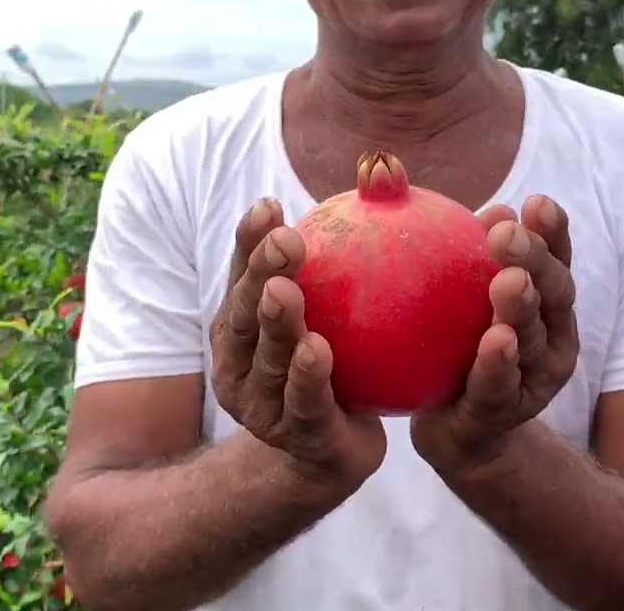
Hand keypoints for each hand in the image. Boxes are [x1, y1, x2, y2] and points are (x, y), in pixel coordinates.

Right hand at [209, 198, 385, 491]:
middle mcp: (240, 363)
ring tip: (286, 291)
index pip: (244, 276)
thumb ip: (354, 252)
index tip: (270, 205)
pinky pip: (304, 403)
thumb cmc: (338, 366)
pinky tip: (318, 350)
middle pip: (247, 313)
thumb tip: (383, 171)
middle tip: (285, 240)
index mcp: (243, 327)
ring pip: (268, 359)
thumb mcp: (339, 312)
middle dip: (260, 274)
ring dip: (277, 325)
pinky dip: (306, 377)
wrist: (334, 453)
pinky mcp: (297, 437)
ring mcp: (262, 406)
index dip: (250, 242)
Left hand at [411, 195, 579, 475]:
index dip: (552, 232)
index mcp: (542, 301)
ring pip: (533, 340)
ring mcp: (534, 380)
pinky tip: (493, 342)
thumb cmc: (448, 346)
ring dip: (522, 310)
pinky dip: (499, 363)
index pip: (553, 258)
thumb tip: (385, 172)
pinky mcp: (506, 414)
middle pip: (552, 292)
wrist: (454, 428)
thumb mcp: (445, 294)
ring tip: (508, 282)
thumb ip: (431, 241)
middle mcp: (550, 337)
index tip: (538, 202)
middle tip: (507, 235)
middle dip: (537, 260)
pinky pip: (499, 385)